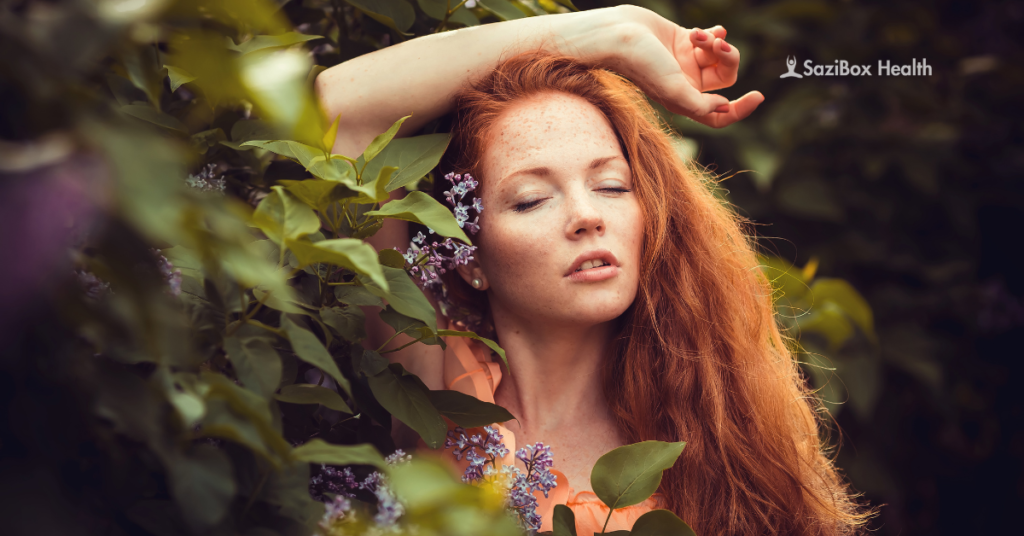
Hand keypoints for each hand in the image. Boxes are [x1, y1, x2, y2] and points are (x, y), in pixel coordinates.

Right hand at [578, 5, 763, 127]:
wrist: (618, 35)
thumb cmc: (642, 64)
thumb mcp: (673, 90)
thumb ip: (699, 106)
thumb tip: (723, 107)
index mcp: (684, 102)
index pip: (719, 115)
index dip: (740, 110)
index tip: (758, 96)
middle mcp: (687, 84)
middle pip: (725, 79)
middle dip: (728, 60)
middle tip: (718, 46)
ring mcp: (686, 61)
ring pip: (720, 56)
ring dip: (717, 43)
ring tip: (700, 35)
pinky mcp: (683, 40)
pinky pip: (712, 39)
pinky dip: (715, 34)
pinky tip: (710, 30)